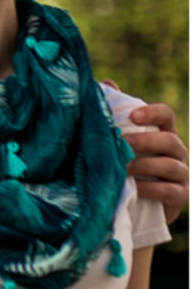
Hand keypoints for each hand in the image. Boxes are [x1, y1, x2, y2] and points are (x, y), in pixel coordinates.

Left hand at [120, 101, 185, 221]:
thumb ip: (115, 116)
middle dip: (145, 141)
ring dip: (145, 165)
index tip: (133, 116)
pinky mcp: (180, 196)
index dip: (152, 112)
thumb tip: (106, 83)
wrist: (133, 206)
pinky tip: (133, 188)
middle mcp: (176, 151)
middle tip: (121, 144)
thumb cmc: (124, 166)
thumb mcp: (118, 143)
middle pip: (169, 140)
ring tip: (122, 168)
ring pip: (170, 165)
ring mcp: (181, 174)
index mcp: (161, 133)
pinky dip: (151, 189)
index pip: (166, 115)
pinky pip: (170, 190)